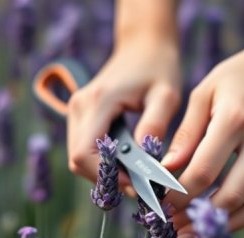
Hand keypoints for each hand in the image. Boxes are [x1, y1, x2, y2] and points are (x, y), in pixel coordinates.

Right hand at [66, 36, 180, 194]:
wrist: (144, 45)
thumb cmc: (159, 67)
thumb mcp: (166, 95)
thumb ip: (154, 126)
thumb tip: (146, 163)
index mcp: (98, 101)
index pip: (84, 154)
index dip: (108, 176)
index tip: (137, 185)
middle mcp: (79, 107)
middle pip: (78, 161)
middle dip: (108, 179)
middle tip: (141, 187)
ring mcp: (77, 111)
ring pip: (79, 159)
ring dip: (106, 172)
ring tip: (138, 176)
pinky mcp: (82, 115)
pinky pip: (85, 149)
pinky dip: (104, 162)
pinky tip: (129, 164)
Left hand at [162, 30, 243, 237]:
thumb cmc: (237, 77)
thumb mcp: (203, 94)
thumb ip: (185, 134)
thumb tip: (165, 171)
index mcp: (235, 120)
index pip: (202, 172)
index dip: (176, 195)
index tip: (158, 203)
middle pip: (228, 196)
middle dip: (194, 216)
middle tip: (170, 223)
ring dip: (220, 225)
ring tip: (190, 231)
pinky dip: (242, 216)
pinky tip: (219, 219)